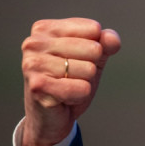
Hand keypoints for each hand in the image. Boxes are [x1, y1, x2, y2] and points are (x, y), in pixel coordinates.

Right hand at [20, 18, 120, 145]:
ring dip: (84, 83)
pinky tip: (64, 98)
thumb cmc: (71, 81)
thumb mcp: (94, 58)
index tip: (78, 59)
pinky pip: (81, 88)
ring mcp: (33, 63)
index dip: (96, 49)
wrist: (52, 117)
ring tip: (67, 86)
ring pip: (89, 69)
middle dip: (91, 67)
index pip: (94, 29)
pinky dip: (80, 96)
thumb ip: (106, 43)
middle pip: (94, 49)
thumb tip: (112, 39)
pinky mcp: (37, 85)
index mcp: (46, 29)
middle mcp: (34, 42)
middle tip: (73, 76)